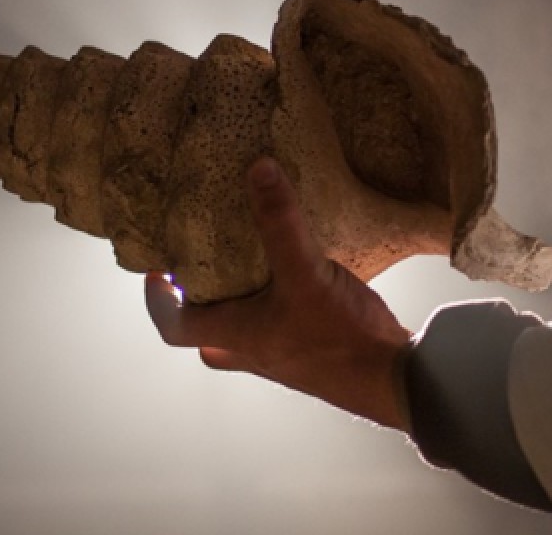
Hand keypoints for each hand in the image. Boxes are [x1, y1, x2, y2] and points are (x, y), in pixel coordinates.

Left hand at [145, 157, 411, 430]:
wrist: (395, 381)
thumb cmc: (340, 337)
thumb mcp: (305, 270)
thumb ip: (280, 221)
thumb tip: (258, 170)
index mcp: (235, 337)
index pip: (174, 327)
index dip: (157, 300)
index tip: (156, 272)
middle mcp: (251, 353)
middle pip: (206, 332)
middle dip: (198, 302)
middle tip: (200, 268)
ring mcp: (281, 359)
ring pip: (241, 332)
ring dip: (237, 303)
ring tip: (246, 263)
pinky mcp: (311, 356)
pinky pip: (276, 330)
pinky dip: (273, 305)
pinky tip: (295, 277)